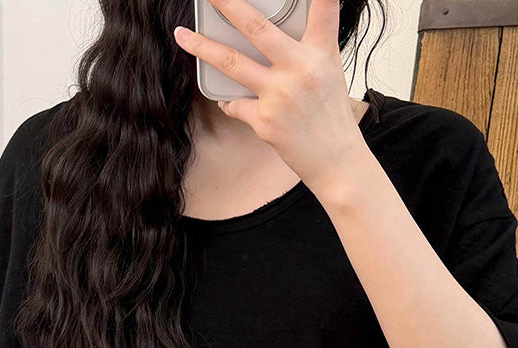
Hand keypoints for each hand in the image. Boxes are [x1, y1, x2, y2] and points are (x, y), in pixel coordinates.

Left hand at [174, 0, 366, 194]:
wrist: (335, 160)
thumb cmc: (330, 115)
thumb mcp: (329, 70)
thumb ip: (308, 44)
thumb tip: (276, 30)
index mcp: (319, 53)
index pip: (322, 9)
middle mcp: (300, 69)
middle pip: (256, 28)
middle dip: (227, 4)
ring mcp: (280, 95)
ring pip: (232, 63)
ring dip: (202, 47)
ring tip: (182, 35)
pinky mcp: (265, 121)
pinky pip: (235, 104)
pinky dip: (229, 101)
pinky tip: (227, 100)